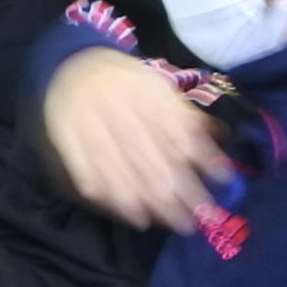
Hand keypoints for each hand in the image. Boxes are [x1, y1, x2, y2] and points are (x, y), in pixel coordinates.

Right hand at [43, 49, 224, 230]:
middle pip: (150, 158)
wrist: (74, 64)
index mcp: (145, 94)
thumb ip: (186, 117)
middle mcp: (119, 109)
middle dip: (174, 193)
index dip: (198, 164)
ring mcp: (89, 125)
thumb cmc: (127, 82)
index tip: (215, 191)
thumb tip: (219, 142)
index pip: (175, 134)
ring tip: (167, 223)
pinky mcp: (67, 139)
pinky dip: (111, 197)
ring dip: (147, 201)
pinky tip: (132, 215)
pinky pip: (89, 173)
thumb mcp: (160, 88)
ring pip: (121, 170)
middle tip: (192, 221)